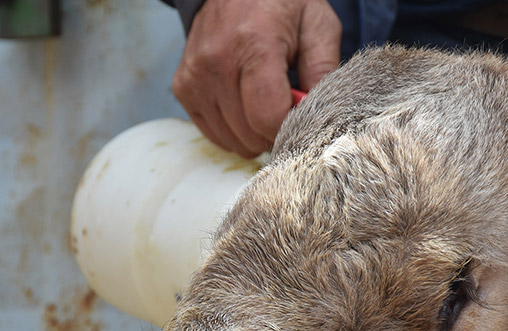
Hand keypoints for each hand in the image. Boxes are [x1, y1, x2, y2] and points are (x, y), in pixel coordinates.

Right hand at [172, 0, 340, 156]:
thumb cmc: (282, 4)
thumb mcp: (317, 24)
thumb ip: (324, 70)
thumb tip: (324, 114)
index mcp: (253, 43)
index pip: (268, 117)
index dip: (291, 126)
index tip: (300, 113)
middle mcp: (217, 61)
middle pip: (250, 134)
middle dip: (274, 131)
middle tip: (286, 106)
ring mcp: (195, 76)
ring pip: (232, 140)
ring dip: (254, 132)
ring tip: (265, 101)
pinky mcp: (183, 87)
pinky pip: (213, 133)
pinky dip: (234, 129)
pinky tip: (245, 104)